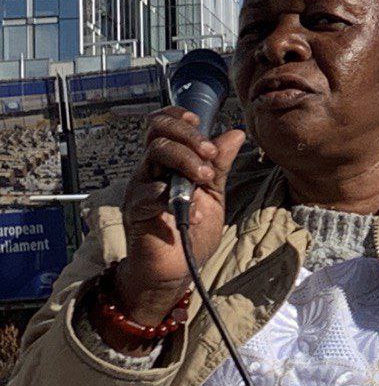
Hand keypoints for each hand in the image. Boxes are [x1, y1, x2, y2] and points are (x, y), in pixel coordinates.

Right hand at [113, 108, 244, 330]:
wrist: (176, 269)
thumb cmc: (191, 230)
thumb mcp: (214, 194)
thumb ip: (220, 165)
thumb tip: (235, 133)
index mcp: (168, 162)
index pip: (163, 125)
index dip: (178, 116)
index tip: (199, 121)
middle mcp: (151, 170)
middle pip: (160, 133)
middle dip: (190, 137)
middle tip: (211, 154)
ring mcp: (141, 188)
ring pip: (156, 154)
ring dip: (186, 161)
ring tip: (206, 179)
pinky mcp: (135, 211)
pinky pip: (150, 193)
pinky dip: (176, 200)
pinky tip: (194, 214)